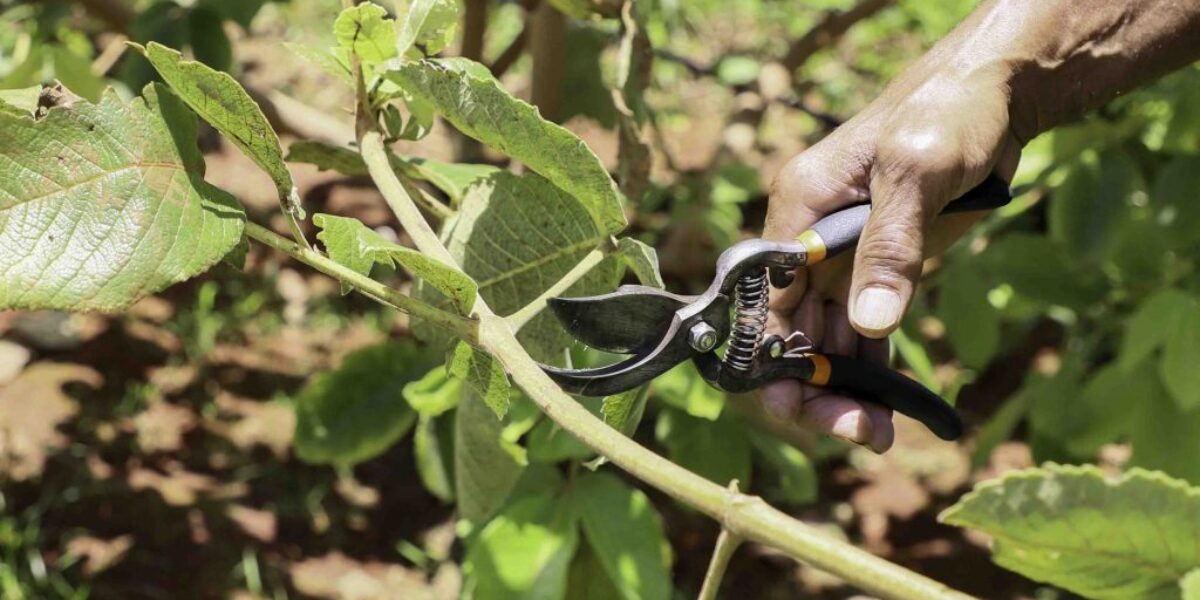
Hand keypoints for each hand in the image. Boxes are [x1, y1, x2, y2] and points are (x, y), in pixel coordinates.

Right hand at [761, 59, 1021, 451]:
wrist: (995, 95)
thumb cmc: (947, 113)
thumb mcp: (916, 171)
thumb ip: (891, 246)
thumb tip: (868, 323)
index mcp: (798, 212)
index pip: (762, 298)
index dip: (770, 355)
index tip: (797, 400)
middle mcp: (808, 243)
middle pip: (788, 331)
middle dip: (811, 385)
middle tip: (856, 429)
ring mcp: (843, 260)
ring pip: (824, 341)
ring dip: (844, 389)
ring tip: (877, 435)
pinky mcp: (882, 270)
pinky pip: (864, 333)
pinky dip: (872, 372)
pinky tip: (890, 407)